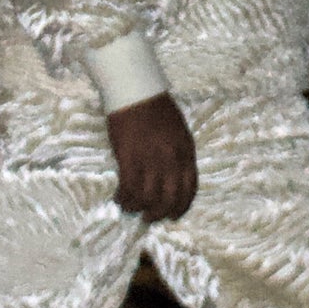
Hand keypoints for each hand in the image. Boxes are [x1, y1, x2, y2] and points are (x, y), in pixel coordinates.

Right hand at [107, 92, 197, 218]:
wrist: (135, 90)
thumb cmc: (156, 108)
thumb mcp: (179, 132)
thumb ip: (179, 155)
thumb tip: (173, 179)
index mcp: (186, 152)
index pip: (189, 189)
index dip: (181, 207)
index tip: (173, 215)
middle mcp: (171, 159)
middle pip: (169, 199)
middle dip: (159, 213)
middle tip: (149, 217)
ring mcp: (150, 159)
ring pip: (147, 198)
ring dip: (137, 208)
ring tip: (130, 207)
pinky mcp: (129, 157)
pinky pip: (128, 188)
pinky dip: (124, 198)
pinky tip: (119, 198)